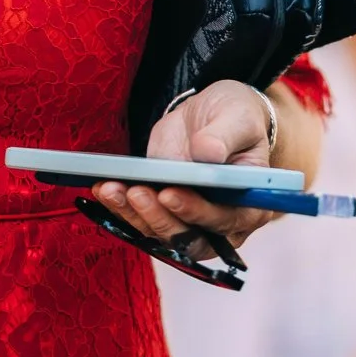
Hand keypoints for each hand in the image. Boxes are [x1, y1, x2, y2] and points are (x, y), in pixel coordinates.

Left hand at [93, 81, 281, 249]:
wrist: (214, 119)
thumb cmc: (236, 119)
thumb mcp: (237, 117)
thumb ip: (224, 136)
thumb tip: (207, 154)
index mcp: (251, 204)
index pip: (226, 221)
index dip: (197, 213)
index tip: (170, 193)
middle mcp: (222, 223)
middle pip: (190, 238)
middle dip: (159, 218)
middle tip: (136, 192)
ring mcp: (190, 221)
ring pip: (161, 234)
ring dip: (133, 215)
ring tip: (112, 189)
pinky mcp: (164, 212)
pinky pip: (142, 220)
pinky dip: (121, 208)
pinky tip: (104, 188)